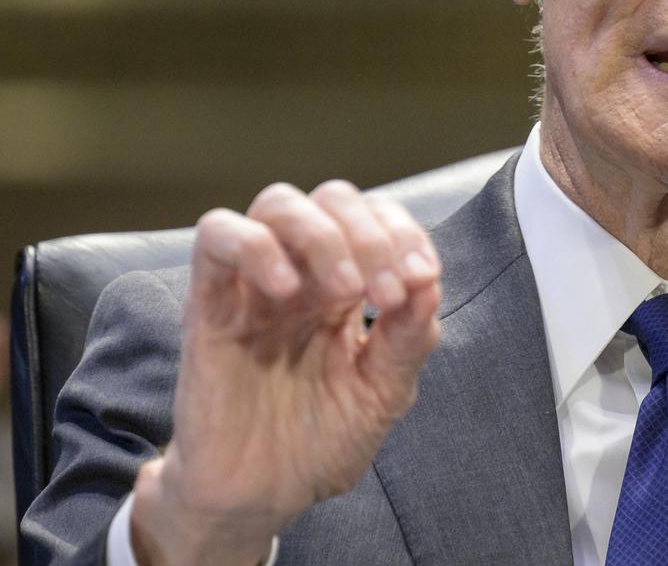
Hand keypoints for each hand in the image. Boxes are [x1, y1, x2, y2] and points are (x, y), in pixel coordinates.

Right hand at [130, 180, 441, 565]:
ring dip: (324, 235)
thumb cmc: (320, 441)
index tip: (422, 280)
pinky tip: (286, 289)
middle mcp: (303, 274)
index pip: (378, 218)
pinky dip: (255, 246)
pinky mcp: (208, 304)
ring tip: (345, 290)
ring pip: (278, 203)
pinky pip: (216, 236)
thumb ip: (410, 336)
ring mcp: (254, 285)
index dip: (406, 235)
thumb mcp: (384, 390)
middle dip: (373, 234)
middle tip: (387, 294)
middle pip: (333, 199)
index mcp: (347, 285)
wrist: (260, 499)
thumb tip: (430, 281)